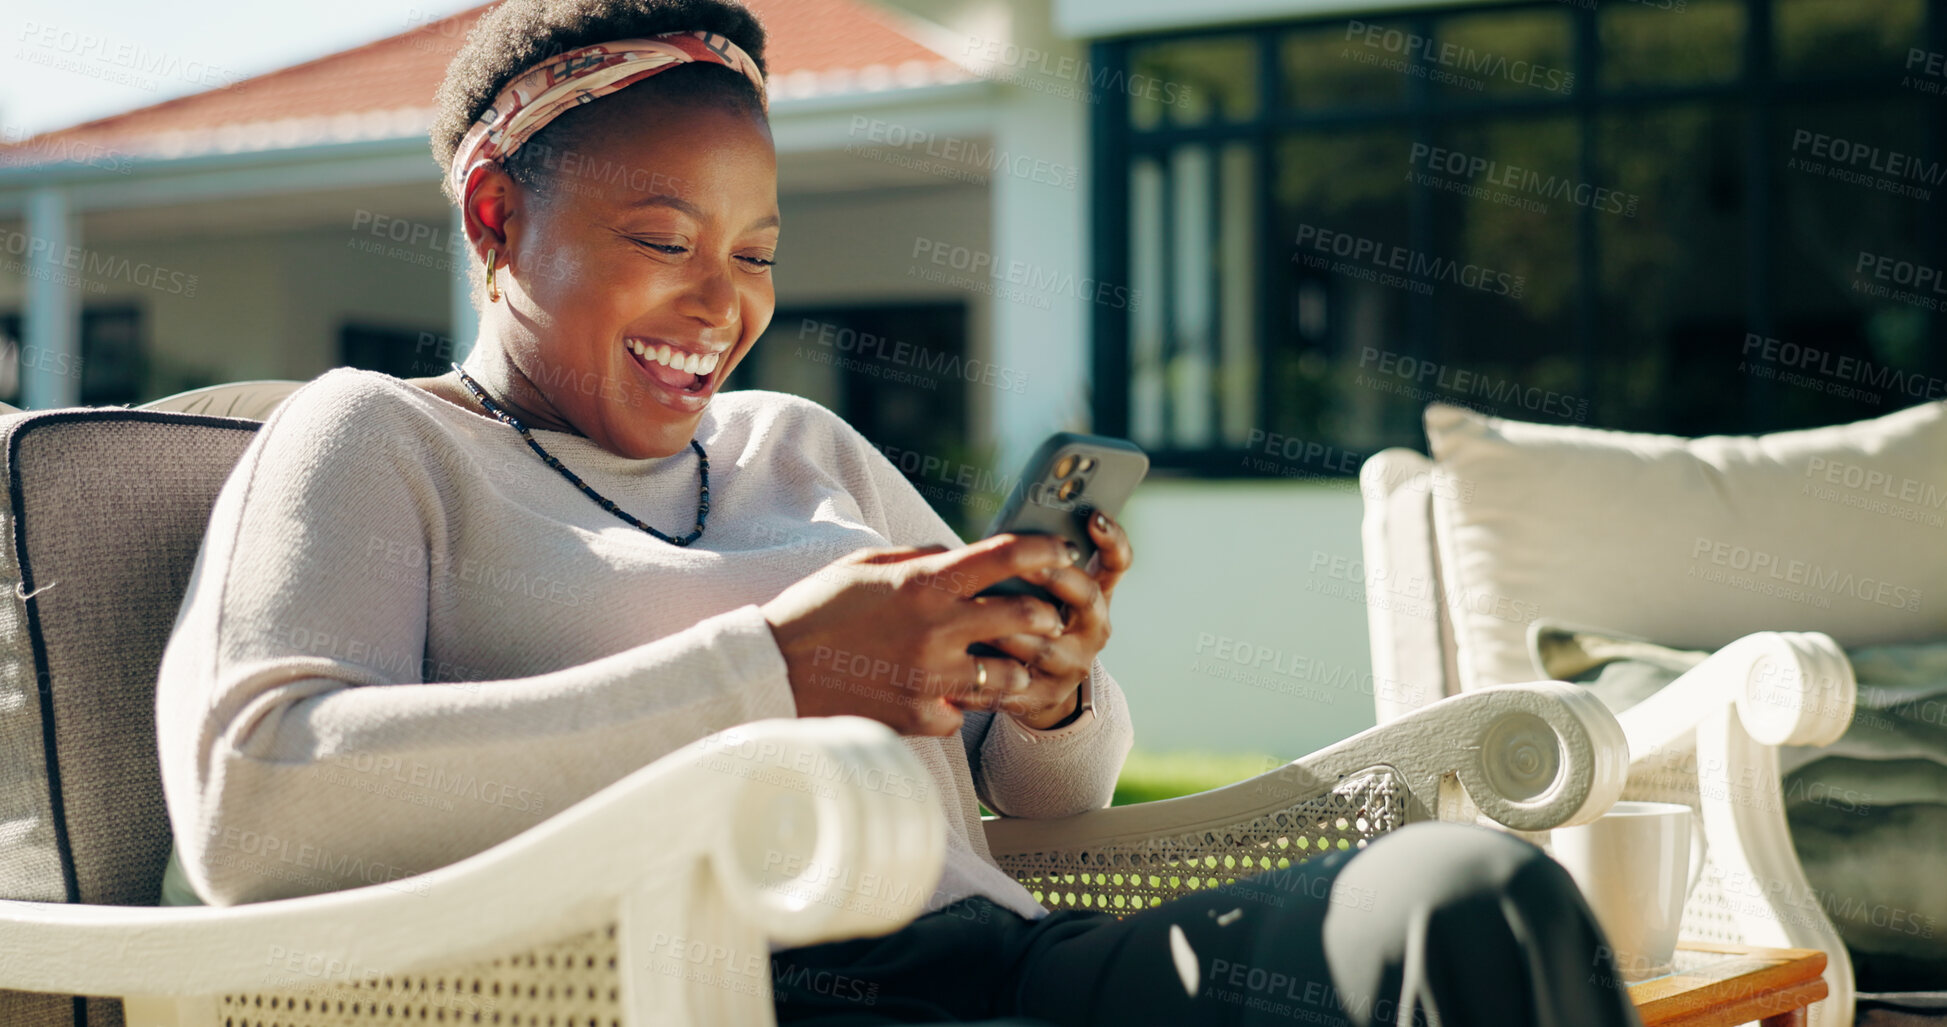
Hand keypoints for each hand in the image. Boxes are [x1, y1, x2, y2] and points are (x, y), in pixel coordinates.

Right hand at [760, 533, 1074, 736]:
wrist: (774, 671)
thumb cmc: (818, 610)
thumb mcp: (867, 565)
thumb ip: (921, 558)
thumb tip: (963, 554)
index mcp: (923, 582)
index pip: (1005, 556)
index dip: (1045, 549)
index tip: (1061, 551)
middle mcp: (936, 628)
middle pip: (1025, 618)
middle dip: (1046, 615)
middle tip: (1047, 616)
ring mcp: (931, 677)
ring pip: (1008, 676)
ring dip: (1012, 668)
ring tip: (1002, 662)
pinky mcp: (920, 717)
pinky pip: (964, 714)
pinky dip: (958, 705)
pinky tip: (943, 695)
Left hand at [976, 510, 1132, 728]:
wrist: (1033, 684)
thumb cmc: (1027, 620)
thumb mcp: (1038, 590)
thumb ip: (1031, 564)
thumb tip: (1006, 532)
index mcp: (1095, 594)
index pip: (1116, 562)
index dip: (1111, 538)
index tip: (1092, 517)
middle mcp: (1094, 628)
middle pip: (1086, 597)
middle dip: (1055, 578)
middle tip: (1027, 566)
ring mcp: (1074, 663)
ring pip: (1048, 645)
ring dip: (1014, 630)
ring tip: (983, 616)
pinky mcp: (1047, 695)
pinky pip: (1019, 683)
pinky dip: (993, 671)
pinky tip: (968, 660)